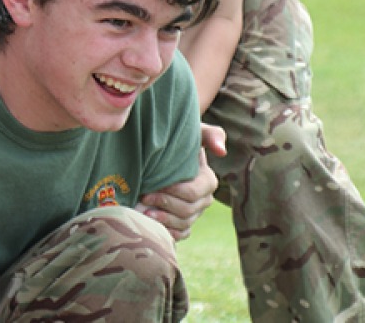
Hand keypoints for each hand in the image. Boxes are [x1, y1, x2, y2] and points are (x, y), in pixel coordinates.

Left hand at [136, 124, 224, 241]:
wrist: (168, 149)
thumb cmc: (181, 138)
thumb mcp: (196, 131)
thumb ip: (211, 135)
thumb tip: (221, 151)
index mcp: (208, 181)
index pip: (193, 193)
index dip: (173, 192)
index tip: (153, 186)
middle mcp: (204, 200)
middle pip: (187, 210)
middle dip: (164, 205)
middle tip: (143, 197)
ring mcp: (195, 214)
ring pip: (183, 224)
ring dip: (163, 221)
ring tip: (143, 213)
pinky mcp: (185, 223)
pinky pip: (180, 234)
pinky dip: (167, 232)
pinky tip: (151, 226)